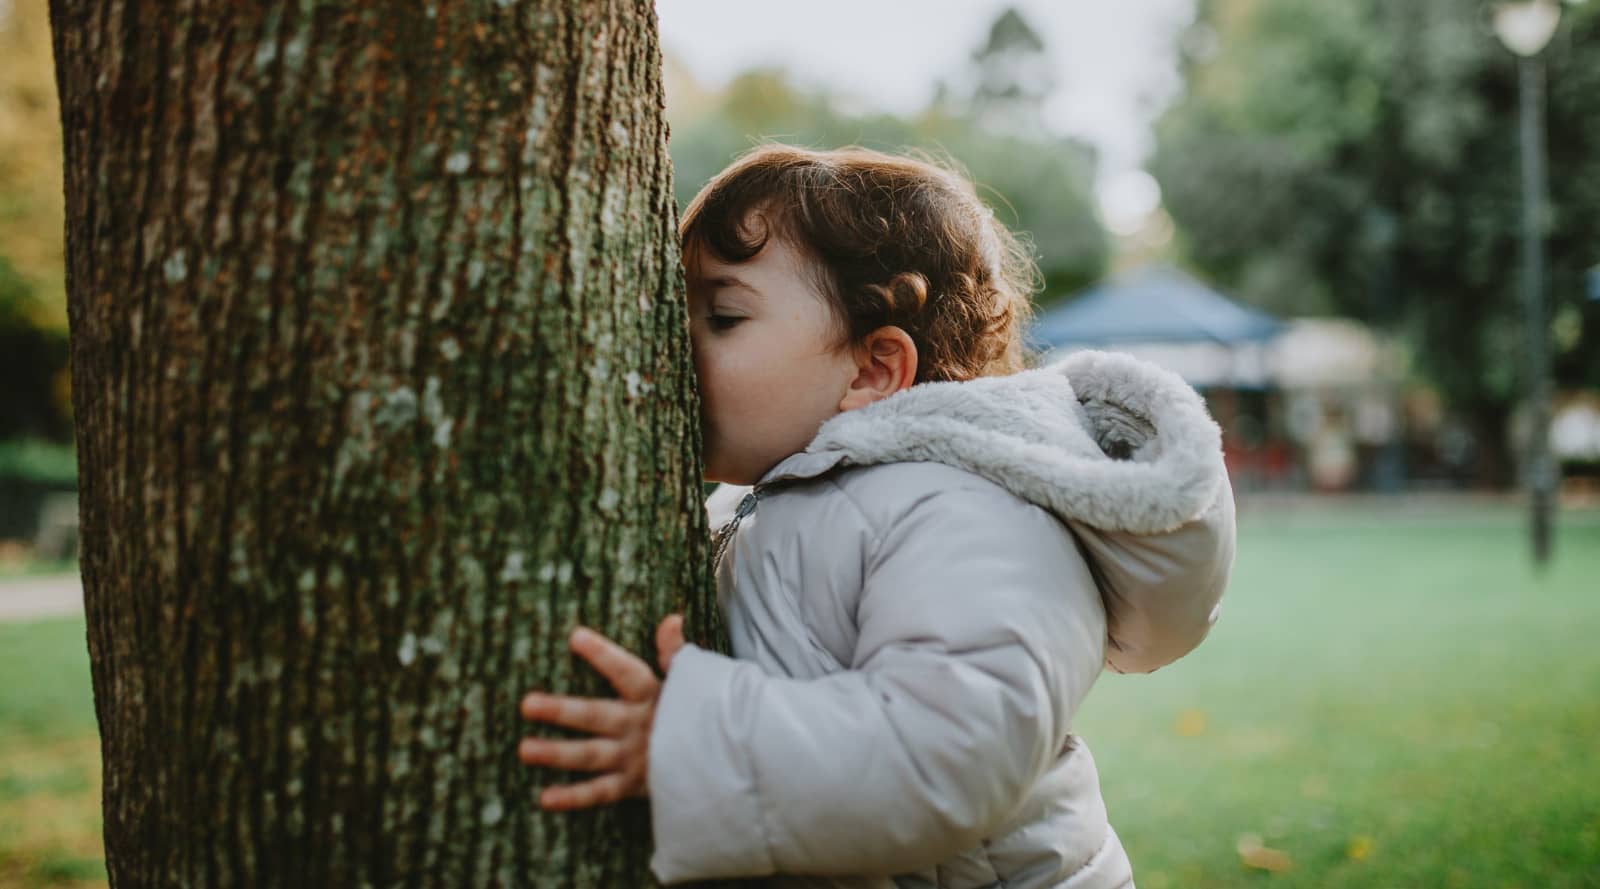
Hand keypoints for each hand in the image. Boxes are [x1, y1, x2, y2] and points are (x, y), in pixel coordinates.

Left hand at [517, 614, 685, 809]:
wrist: (728, 759)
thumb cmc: (702, 712)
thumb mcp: (695, 680)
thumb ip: (676, 652)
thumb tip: (672, 618)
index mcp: (653, 696)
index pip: (627, 672)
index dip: (603, 656)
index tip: (575, 637)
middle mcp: (640, 726)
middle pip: (596, 716)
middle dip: (562, 710)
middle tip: (527, 704)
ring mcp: (635, 757)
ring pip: (591, 755)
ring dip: (558, 753)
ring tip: (524, 749)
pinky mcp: (633, 784)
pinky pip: (601, 793)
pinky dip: (574, 798)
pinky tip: (545, 798)